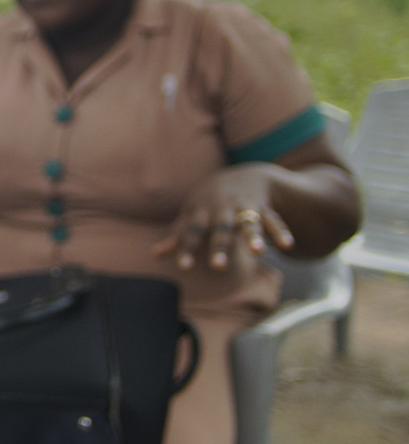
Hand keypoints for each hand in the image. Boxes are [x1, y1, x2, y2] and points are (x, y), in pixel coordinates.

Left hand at [152, 164, 294, 270]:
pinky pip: (273, 220)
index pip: (191, 233)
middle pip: (220, 229)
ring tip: (258, 252)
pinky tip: (288, 246)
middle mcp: (222, 210)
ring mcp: (244, 208)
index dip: (187, 249)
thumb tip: (155, 255)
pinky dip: (280, 232)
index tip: (184, 268)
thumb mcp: (192, 216)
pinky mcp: (263, 209)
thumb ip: (178, 236)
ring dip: (253, 236)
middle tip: (218, 267)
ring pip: (249, 223)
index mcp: (201, 213)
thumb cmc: (209, 203)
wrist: (241, 175)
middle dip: (219, 247)